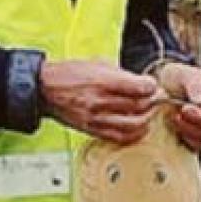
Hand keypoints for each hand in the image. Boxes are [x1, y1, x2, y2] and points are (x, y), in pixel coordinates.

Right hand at [38, 60, 158, 144]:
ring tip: (147, 112)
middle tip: (154, 98)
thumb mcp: (98, 63)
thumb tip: (142, 82)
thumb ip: (122, 74)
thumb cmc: (70, 74)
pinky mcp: (93, 131)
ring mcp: (97, 119)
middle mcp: (100, 102)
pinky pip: (120, 138)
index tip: (153, 85)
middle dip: (153, 102)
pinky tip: (137, 126)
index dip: (152, 87)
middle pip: (140, 107)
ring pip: (134, 125)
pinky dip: (134, 134)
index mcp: (102, 81)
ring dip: (146, 119)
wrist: (46, 90)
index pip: (140, 88)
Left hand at [156, 63, 200, 151]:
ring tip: (175, 116)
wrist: (163, 88)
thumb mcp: (187, 75)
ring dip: (189, 128)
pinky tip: (175, 128)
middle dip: (200, 118)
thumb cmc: (179, 78)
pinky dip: (186, 139)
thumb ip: (197, 87)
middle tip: (183, 109)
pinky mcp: (197, 138)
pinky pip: (198, 145)